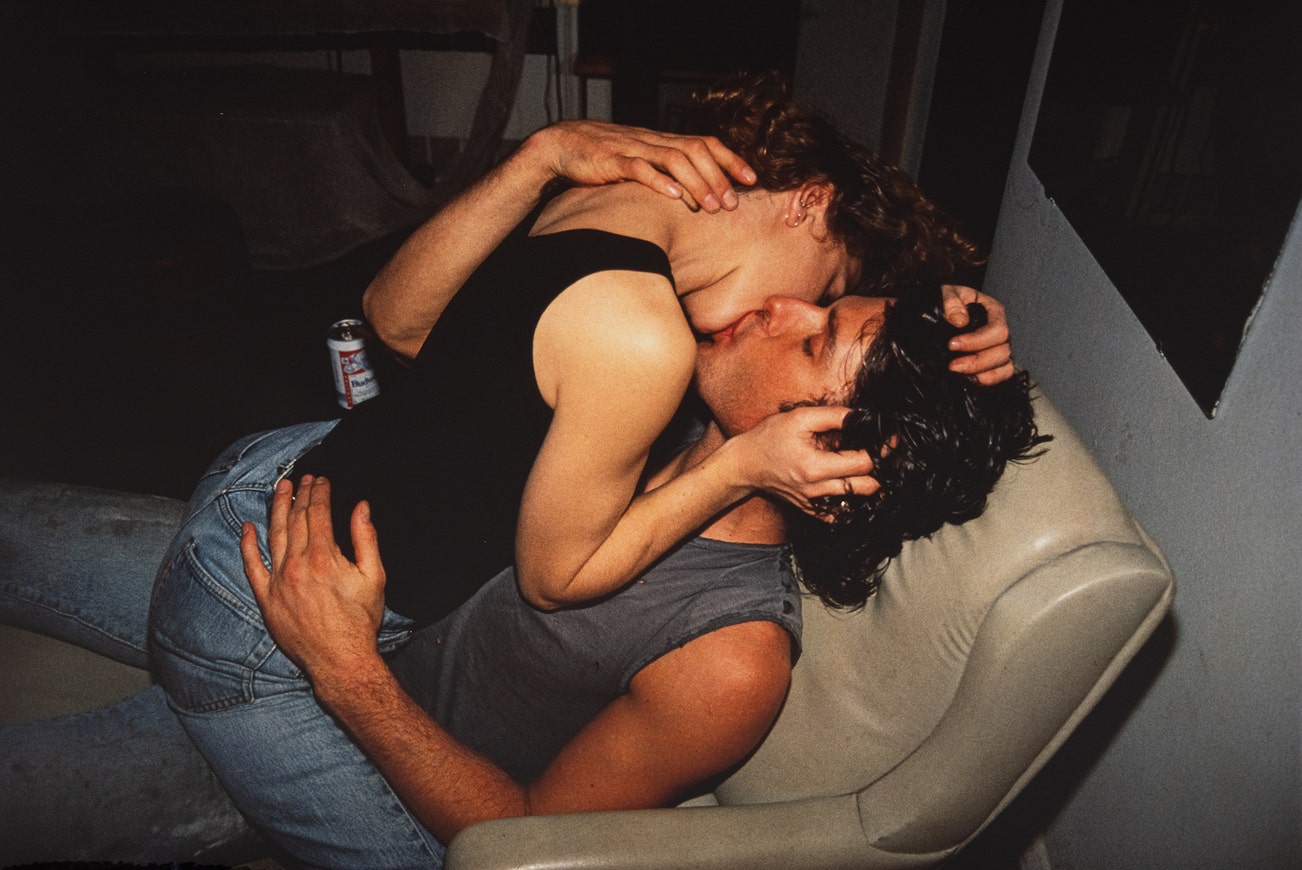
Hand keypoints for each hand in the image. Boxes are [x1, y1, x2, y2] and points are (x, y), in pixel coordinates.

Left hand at [241, 475, 385, 678]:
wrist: (339, 660)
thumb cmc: (360, 621)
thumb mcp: (374, 577)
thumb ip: (366, 538)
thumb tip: (362, 507)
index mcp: (324, 557)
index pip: (318, 513)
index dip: (319, 492)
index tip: (321, 480)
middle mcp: (297, 565)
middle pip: (296, 519)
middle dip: (300, 494)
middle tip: (302, 479)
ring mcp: (279, 581)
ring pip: (274, 535)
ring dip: (277, 509)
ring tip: (281, 490)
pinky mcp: (267, 599)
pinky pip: (252, 567)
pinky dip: (248, 546)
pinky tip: (248, 528)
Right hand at [528, 120, 756, 212]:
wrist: (561, 146)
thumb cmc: (602, 159)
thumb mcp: (639, 162)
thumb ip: (663, 172)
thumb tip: (693, 193)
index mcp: (661, 141)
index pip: (704, 143)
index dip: (730, 159)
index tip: (751, 179)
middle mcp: (652, 141)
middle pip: (695, 151)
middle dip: (718, 177)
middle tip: (732, 205)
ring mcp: (632, 149)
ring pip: (673, 160)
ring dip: (696, 183)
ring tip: (711, 207)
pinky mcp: (611, 162)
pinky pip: (638, 169)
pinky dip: (658, 182)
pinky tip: (674, 196)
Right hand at [724, 406, 877, 516]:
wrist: (745, 465)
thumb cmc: (768, 439)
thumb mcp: (799, 418)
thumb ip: (833, 416)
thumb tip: (861, 416)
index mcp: (815, 467)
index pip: (863, 464)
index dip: (878, 451)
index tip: (885, 442)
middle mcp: (816, 490)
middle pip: (866, 487)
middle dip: (878, 470)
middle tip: (881, 455)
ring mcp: (813, 504)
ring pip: (856, 501)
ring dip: (866, 484)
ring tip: (865, 467)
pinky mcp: (810, 510)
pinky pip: (840, 513)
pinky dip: (850, 500)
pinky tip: (849, 483)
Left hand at [940, 285, 1014, 384]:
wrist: (940, 312)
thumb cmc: (947, 301)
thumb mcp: (946, 293)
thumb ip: (952, 301)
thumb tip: (960, 320)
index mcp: (993, 311)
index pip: (997, 330)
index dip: (977, 340)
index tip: (952, 345)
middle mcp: (999, 331)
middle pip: (1003, 351)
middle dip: (977, 361)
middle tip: (952, 365)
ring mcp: (998, 347)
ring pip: (1004, 365)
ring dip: (982, 372)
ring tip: (959, 373)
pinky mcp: (993, 361)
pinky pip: (1003, 374)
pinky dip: (989, 379)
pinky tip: (970, 379)